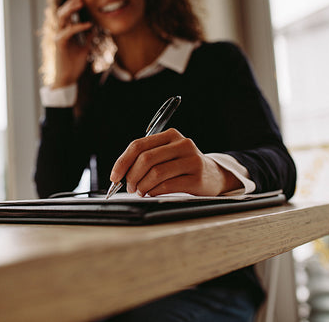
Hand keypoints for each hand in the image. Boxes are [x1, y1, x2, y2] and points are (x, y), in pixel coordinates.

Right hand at [52, 0, 92, 88]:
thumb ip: (88, 38)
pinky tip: (88, 24)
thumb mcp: (85, 48)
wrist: (69, 78)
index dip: (74, 6)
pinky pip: (68, 31)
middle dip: (71, 4)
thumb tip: (94, 28)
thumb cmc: (75, 65)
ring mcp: (59, 37)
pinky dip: (78, 26)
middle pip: (62, 12)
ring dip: (71, 9)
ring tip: (81, 4)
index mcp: (66, 33)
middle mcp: (61, 33)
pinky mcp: (60, 44)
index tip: (85, 1)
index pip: (67, 14)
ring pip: (61, 18)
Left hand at [109, 128, 242, 196]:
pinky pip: (167, 186)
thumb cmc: (183, 165)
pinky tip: (152, 193)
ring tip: (140, 192)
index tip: (114, 176)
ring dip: (142, 186)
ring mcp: (192, 160)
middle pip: (146, 159)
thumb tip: (120, 174)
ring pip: (156, 173)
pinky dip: (154, 192)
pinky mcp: (197, 178)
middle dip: (132, 176)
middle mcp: (182, 144)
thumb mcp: (167, 154)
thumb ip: (146, 158)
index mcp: (170, 135)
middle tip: (129, 187)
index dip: (122, 162)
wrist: (213, 175)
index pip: (139, 145)